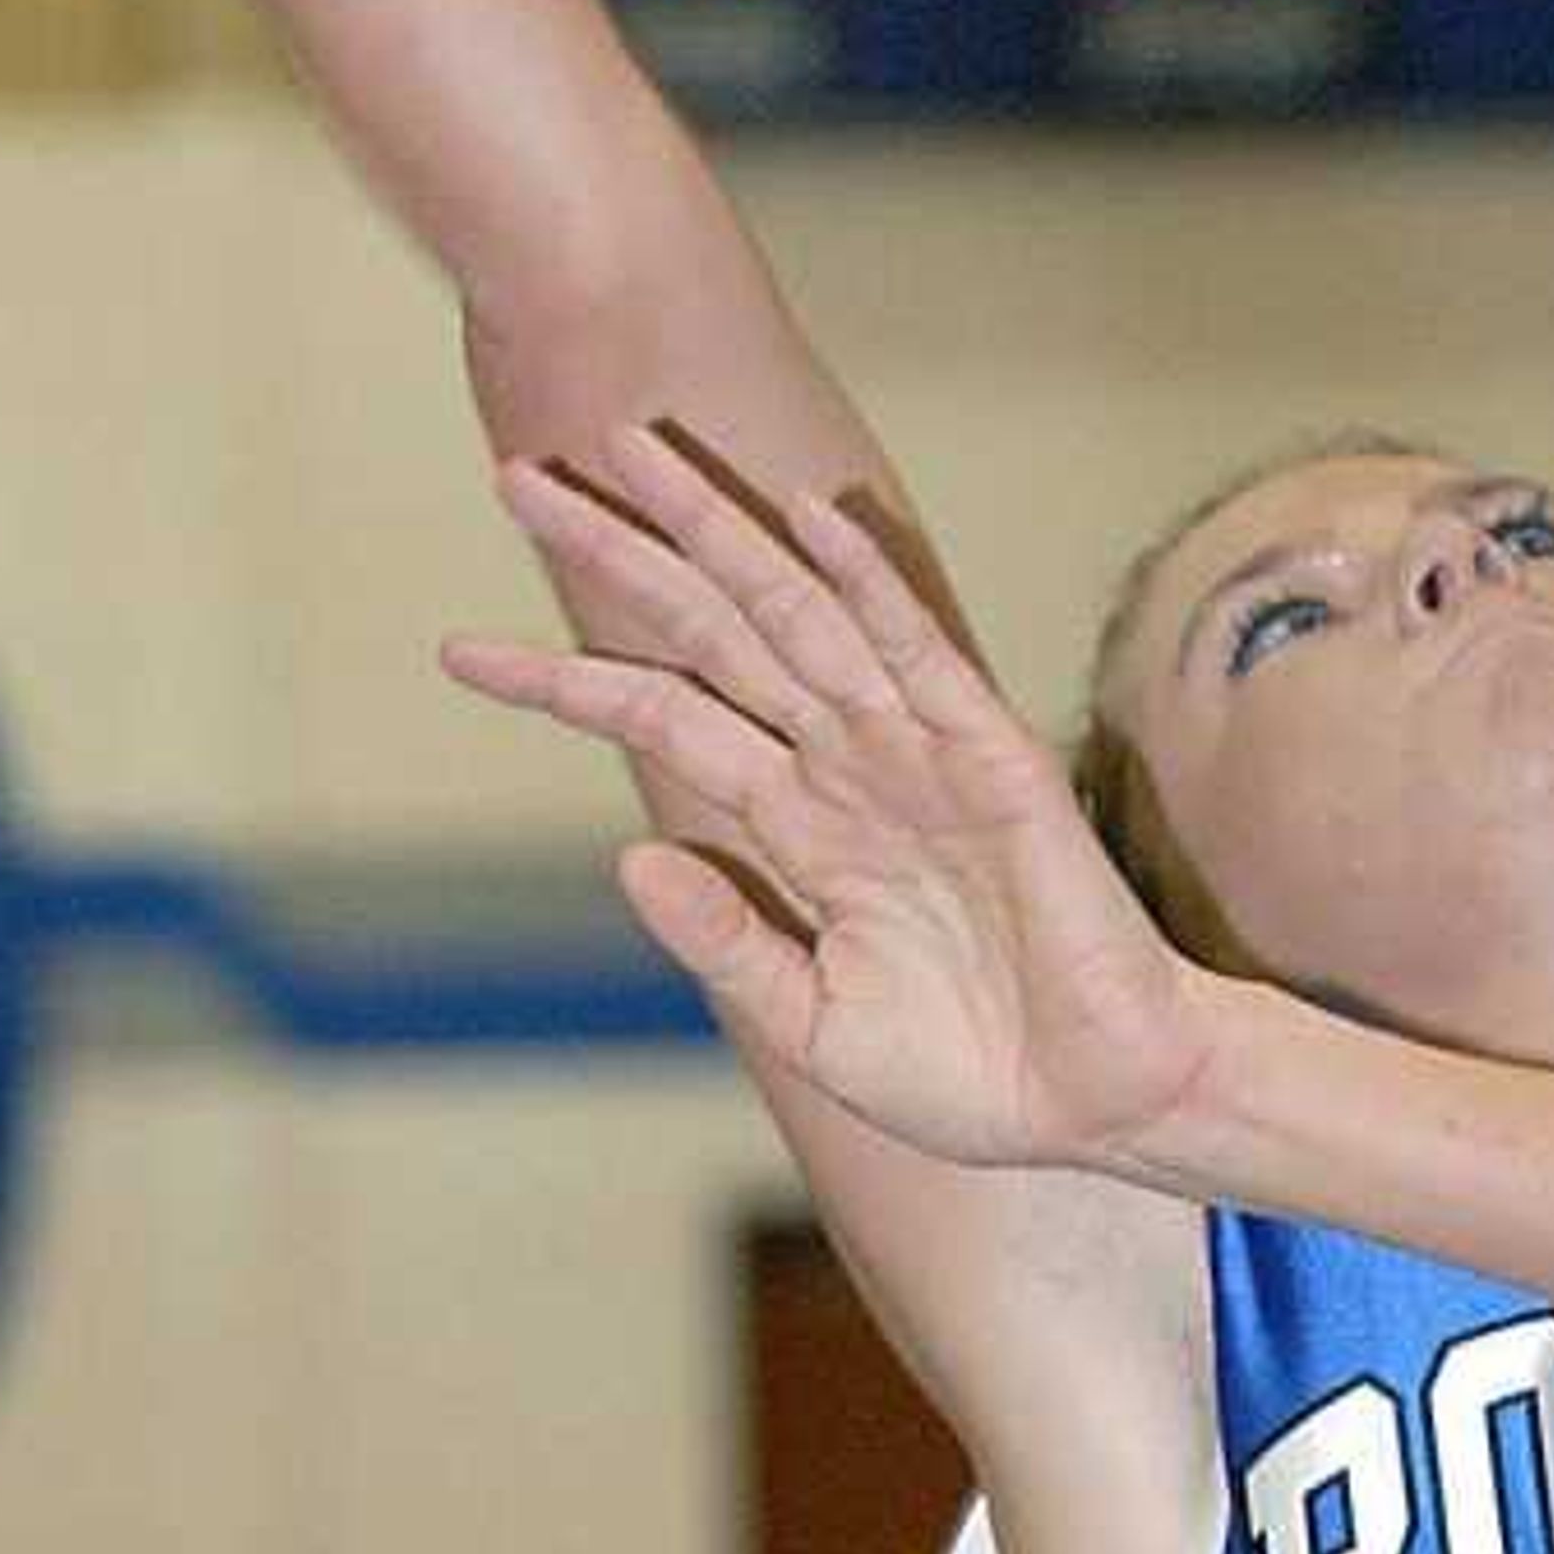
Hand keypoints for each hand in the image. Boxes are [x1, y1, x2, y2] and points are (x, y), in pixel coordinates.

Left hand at [446, 423, 1227, 1174]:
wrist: (1095, 1105)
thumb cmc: (967, 1075)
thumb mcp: (811, 1023)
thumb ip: (725, 941)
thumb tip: (626, 856)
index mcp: (799, 823)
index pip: (662, 719)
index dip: (565, 681)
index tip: (458, 652)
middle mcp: (844, 764)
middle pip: (710, 631)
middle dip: (618, 554)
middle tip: (516, 479)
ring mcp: (915, 751)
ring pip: (794, 614)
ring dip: (715, 529)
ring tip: (626, 448)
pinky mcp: (992, 757)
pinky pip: (919, 653)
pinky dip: (866, 583)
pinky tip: (809, 514)